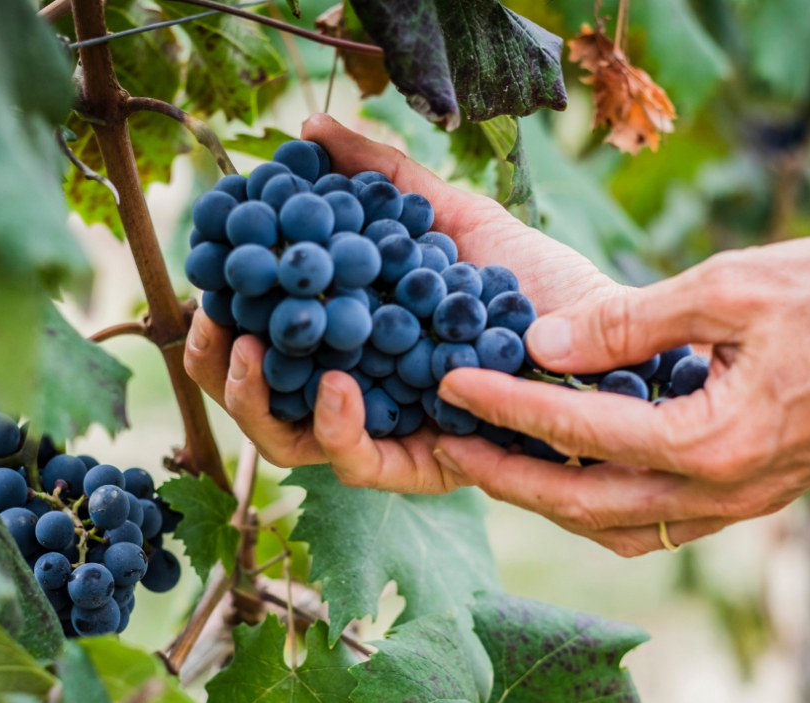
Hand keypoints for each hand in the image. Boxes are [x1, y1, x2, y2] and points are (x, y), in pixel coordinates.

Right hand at [185, 113, 623, 492]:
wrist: (603, 326)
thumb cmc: (528, 277)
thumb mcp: (446, 214)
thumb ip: (379, 178)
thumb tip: (308, 129)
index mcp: (354, 342)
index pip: (268, 344)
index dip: (222, 322)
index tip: (205, 283)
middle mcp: (362, 393)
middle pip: (264, 400)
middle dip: (220, 370)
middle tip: (210, 324)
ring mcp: (388, 433)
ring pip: (291, 442)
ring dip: (255, 400)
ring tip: (245, 348)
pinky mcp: (424, 465)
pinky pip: (360, 464)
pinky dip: (337, 426)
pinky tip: (337, 383)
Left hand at [432, 236, 809, 554]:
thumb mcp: (733, 288)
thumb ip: (631, 322)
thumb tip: (542, 342)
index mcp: (712, 439)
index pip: (576, 430)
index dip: (504, 405)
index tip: (449, 385)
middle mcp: (718, 490)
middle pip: (580, 502)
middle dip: (504, 476)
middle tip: (446, 448)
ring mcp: (734, 502)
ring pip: (613, 525)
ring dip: (547, 500)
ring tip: (494, 466)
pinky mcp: (744, 495)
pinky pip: (653, 521)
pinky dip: (597, 506)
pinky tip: (569, 479)